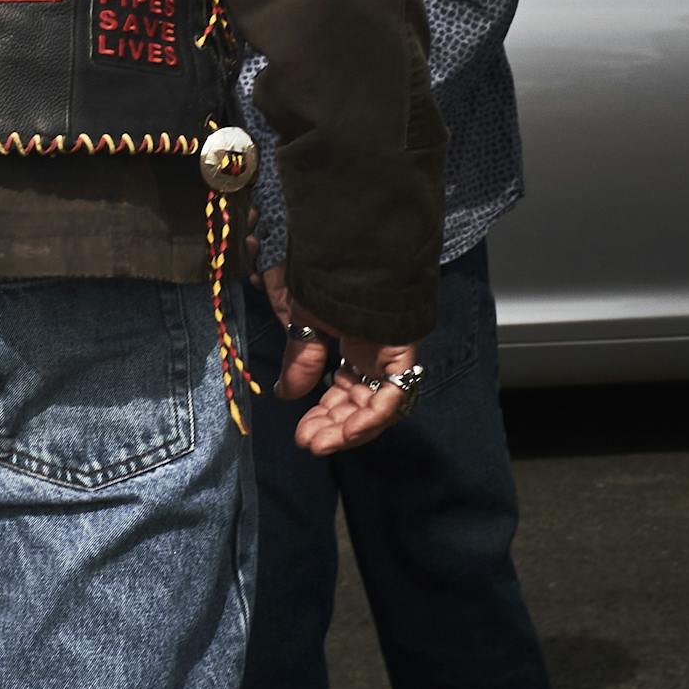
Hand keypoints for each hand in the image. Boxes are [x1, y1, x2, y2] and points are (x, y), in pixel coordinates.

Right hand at [258, 263, 421, 455]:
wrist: (346, 245)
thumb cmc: (322, 274)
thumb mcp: (302, 322)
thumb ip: (301, 360)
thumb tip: (286, 395)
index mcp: (352, 342)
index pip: (344, 389)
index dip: (324, 413)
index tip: (301, 432)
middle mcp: (374, 352)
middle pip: (360, 402)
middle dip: (334, 426)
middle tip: (309, 443)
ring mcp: (390, 353)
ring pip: (377, 405)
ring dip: (350, 429)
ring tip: (322, 443)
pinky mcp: (402, 353)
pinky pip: (393, 394)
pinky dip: (371, 417)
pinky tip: (348, 431)